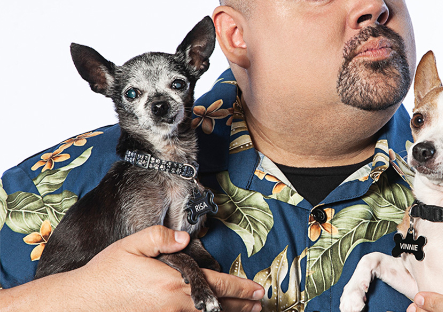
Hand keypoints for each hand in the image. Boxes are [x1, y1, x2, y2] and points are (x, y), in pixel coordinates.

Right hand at [1, 226, 263, 311]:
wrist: (82, 303)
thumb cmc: (107, 274)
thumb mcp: (133, 245)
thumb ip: (162, 238)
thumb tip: (185, 238)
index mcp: (175, 282)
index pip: (218, 284)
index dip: (241, 288)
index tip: (258, 290)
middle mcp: (177, 305)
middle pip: (218, 306)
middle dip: (241, 305)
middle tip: (259, 304)